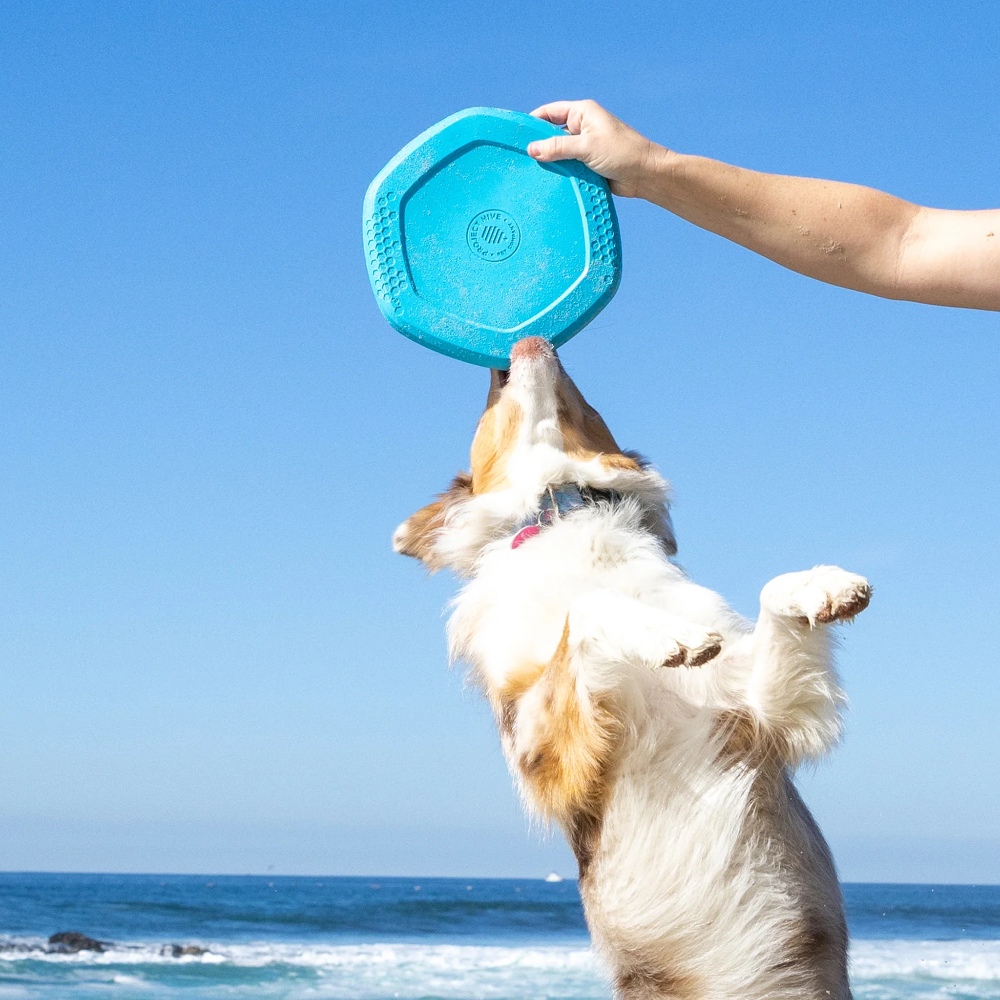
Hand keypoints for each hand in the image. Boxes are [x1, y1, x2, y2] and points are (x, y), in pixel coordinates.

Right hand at [528, 100, 664, 198]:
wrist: (645, 175)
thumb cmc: (621, 153)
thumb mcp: (586, 147)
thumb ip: (558, 147)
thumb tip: (531, 149)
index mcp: (582, 113)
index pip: (549, 112)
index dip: (532, 121)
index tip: (516, 135)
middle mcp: (581, 128)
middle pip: (551, 134)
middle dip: (539, 145)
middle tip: (520, 159)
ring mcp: (584, 147)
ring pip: (558, 154)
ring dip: (550, 163)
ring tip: (531, 172)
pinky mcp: (587, 165)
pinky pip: (567, 168)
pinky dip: (559, 174)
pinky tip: (547, 182)